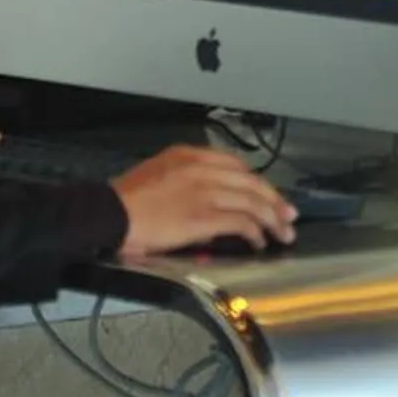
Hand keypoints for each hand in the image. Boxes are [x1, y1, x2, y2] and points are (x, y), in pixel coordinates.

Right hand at [113, 146, 298, 258]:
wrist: (109, 212)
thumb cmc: (127, 199)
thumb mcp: (159, 174)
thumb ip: (187, 180)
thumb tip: (208, 200)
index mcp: (190, 155)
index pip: (236, 165)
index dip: (257, 183)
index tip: (268, 195)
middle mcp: (202, 169)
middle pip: (251, 182)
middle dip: (274, 200)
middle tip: (288, 215)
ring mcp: (205, 191)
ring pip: (253, 202)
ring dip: (272, 219)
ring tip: (282, 233)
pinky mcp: (205, 216)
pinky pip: (242, 222)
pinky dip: (255, 232)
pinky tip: (259, 241)